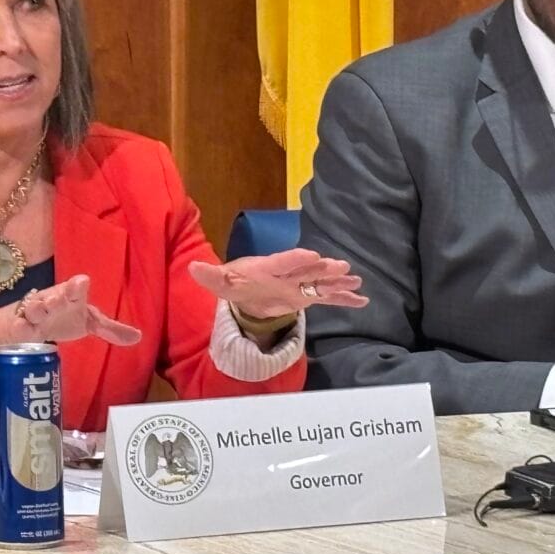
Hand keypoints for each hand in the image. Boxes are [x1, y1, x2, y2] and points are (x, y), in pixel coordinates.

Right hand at [8, 274, 141, 346]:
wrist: (33, 324)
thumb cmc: (65, 317)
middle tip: (60, 300)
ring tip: (42, 310)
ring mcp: (36, 312)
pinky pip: (19, 324)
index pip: (76, 288)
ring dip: (37, 308)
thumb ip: (111, 329)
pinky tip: (22, 326)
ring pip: (35, 308)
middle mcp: (53, 300)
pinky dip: (20, 325)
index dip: (77, 285)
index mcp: (72, 296)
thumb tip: (138, 337)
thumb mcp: (89, 322)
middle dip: (57, 298)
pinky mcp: (21, 325)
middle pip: (54, 297)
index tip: (82, 282)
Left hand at [188, 248, 367, 319]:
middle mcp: (289, 274)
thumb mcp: (222, 281)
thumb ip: (210, 275)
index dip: (297, 258)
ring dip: (338, 281)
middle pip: (307, 270)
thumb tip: (192, 268)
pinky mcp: (307, 296)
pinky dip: (344, 298)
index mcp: (269, 267)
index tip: (313, 255)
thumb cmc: (237, 280)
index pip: (284, 261)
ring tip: (356, 280)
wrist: (248, 288)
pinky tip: (362, 299)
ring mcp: (300, 284)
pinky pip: (328, 297)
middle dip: (323, 268)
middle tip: (341, 266)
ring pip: (321, 282)